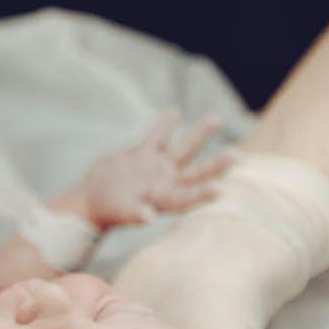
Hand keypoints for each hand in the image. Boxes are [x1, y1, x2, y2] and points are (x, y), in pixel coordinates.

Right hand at [70, 110, 234, 229]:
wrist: (90, 201)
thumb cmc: (106, 211)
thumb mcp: (120, 212)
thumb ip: (135, 214)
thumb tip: (148, 217)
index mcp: (163, 200)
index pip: (188, 197)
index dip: (203, 193)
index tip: (221, 189)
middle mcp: (165, 184)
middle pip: (196, 172)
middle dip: (216, 165)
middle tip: (238, 155)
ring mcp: (156, 168)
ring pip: (182, 150)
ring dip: (199, 135)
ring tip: (215, 119)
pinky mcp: (142, 155)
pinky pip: (156, 137)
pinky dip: (165, 125)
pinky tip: (175, 112)